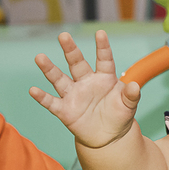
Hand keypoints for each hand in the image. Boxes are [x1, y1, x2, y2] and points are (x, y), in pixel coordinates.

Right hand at [29, 30, 140, 148]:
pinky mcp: (65, 110)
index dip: (102, 47)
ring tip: (40, 57)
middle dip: (70, 50)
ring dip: (50, 69)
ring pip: (59, 79)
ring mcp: (74, 95)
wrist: (108, 136)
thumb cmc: (119, 115)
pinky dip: (42, 97)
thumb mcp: (129, 106)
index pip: (104, 60)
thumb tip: (135, 86)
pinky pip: (52, 102)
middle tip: (63, 35)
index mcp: (104, 78)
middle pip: (77, 64)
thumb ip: (131, 95)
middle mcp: (86, 82)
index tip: (100, 33)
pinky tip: (33, 90)